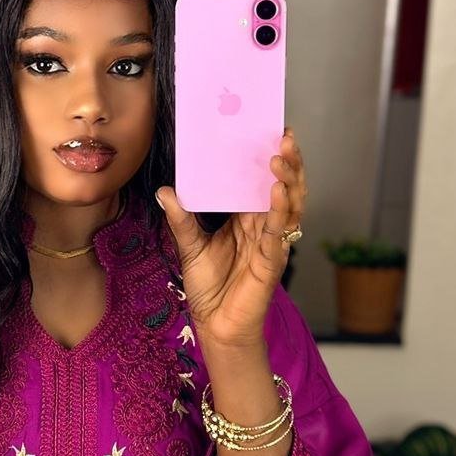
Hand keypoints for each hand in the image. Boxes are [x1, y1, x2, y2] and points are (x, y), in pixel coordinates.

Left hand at [155, 127, 306, 348]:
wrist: (215, 326)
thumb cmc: (209, 289)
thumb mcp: (190, 246)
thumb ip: (182, 218)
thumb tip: (165, 190)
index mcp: (248, 219)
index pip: (262, 181)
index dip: (269, 157)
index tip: (268, 129)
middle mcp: (264, 226)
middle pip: (284, 186)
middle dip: (288, 161)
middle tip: (284, 134)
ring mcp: (272, 242)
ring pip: (290, 204)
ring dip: (288, 178)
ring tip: (281, 155)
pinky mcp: (272, 261)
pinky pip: (279, 231)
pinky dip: (279, 209)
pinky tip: (276, 190)